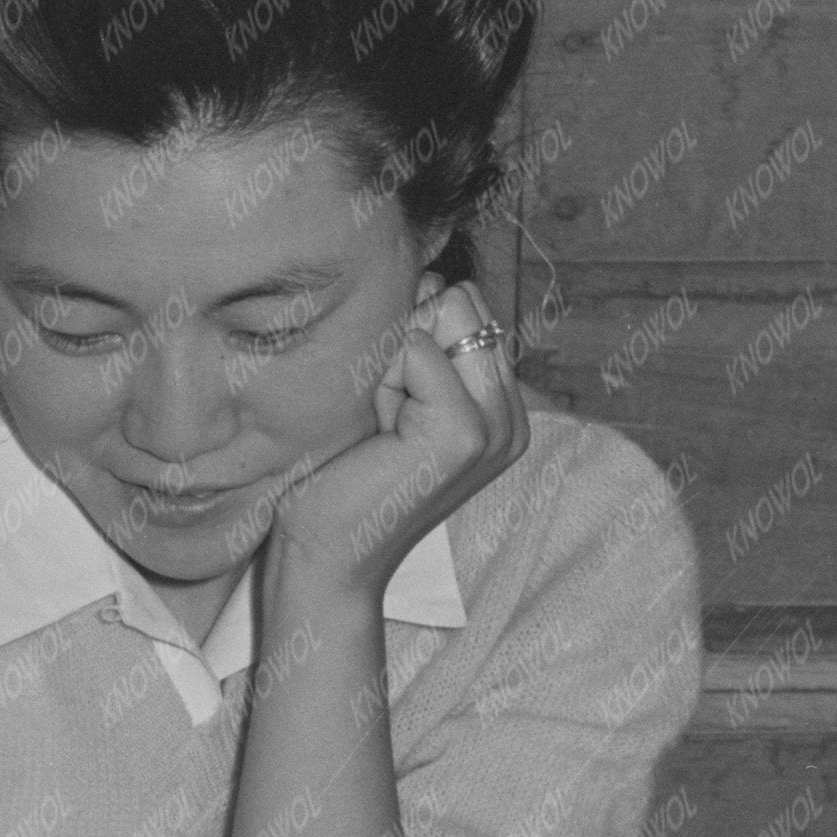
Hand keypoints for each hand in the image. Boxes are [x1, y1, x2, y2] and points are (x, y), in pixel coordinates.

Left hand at [258, 283, 526, 606]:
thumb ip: (425, 344)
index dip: (411, 340)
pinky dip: (382, 383)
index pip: (466, 305)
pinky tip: (378, 438)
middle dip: (406, 345)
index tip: (393, 411)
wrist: (325, 558)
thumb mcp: (393, 400)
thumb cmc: (342, 481)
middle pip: (460, 301)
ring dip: (393, 364)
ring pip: (441, 318)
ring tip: (383, 428)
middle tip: (386, 419)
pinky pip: (415, 348)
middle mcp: (511, 417)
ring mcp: (496, 426)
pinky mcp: (465, 431)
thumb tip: (427, 277)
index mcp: (502, 409)